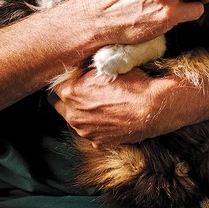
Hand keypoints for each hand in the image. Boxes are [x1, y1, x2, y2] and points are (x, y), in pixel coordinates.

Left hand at [50, 66, 164, 145]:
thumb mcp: (105, 65)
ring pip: (76, 119)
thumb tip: (78, 65)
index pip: (54, 86)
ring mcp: (86, 132)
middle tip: (82, 89)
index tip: (74, 77)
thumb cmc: (132, 83)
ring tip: (100, 102)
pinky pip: (92, 131)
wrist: (154, 107)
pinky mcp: (100, 143)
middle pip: (60, 105)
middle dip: (68, 97)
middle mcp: (73, 116)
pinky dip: (97, 124)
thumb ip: (85, 68)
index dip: (66, 80)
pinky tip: (110, 114)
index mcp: (70, 93)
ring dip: (82, 111)